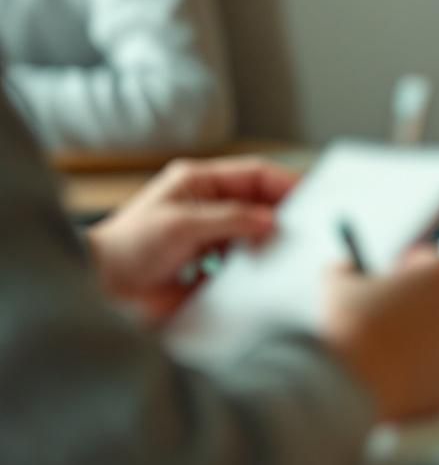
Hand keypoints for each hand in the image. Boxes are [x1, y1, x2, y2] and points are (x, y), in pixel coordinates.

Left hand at [88, 157, 297, 322]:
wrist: (103, 290)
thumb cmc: (128, 247)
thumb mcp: (182, 224)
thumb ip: (231, 219)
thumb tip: (271, 220)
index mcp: (200, 183)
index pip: (255, 174)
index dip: (285, 182)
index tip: (311, 196)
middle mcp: (209, 206)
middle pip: (260, 202)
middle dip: (282, 213)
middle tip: (306, 228)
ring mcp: (212, 237)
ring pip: (256, 233)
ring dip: (271, 242)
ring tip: (289, 252)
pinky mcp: (212, 267)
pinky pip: (246, 262)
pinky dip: (259, 267)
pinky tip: (266, 273)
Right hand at [324, 245, 438, 420]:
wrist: (351, 386)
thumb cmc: (350, 327)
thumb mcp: (336, 284)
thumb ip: (345, 269)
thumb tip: (344, 269)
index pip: (428, 261)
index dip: (405, 267)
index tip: (387, 278)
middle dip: (416, 304)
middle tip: (384, 315)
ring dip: (418, 340)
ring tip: (382, 350)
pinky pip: (434, 373)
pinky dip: (417, 373)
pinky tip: (389, 376)